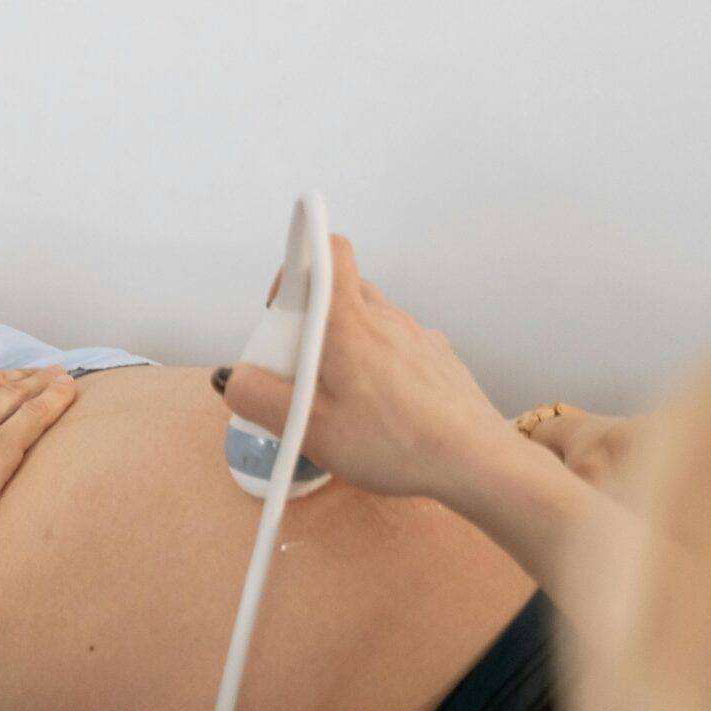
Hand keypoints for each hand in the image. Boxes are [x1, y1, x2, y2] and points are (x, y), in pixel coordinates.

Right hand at [218, 237, 524, 506]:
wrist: (474, 461)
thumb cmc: (395, 443)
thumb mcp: (309, 430)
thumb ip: (260, 398)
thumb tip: (235, 379)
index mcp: (348, 322)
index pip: (326, 250)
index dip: (298, 264)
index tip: (282, 306)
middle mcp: (386, 317)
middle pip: (341, 291)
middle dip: (312, 321)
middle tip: (300, 371)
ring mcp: (417, 336)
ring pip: (369, 321)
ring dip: (345, 347)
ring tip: (341, 401)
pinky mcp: (437, 358)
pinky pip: (396, 347)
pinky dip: (378, 366)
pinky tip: (378, 410)